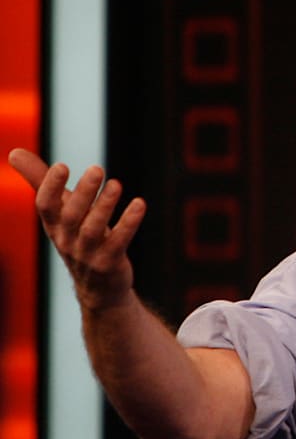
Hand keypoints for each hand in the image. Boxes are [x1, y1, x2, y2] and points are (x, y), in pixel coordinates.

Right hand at [9, 148, 145, 310]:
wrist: (98, 287)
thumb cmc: (78, 237)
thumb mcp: (59, 210)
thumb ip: (40, 180)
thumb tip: (13, 151)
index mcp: (53, 225)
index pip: (45, 206)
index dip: (51, 187)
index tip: (61, 166)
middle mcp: (66, 240)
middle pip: (71, 216)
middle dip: (83, 193)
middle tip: (97, 168)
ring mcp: (87, 254)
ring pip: (93, 230)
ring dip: (105, 206)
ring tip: (116, 184)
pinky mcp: (109, 263)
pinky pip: (119, 242)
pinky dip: (129, 223)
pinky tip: (139, 204)